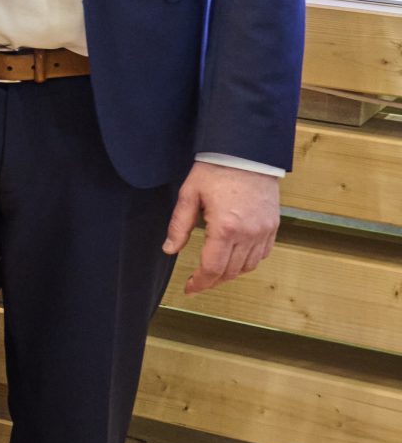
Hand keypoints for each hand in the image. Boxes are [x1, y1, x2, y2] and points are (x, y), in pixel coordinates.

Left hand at [164, 164, 280, 294]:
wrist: (246, 154)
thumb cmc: (215, 171)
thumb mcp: (189, 195)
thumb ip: (179, 225)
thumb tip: (170, 249)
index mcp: (225, 228)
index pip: (212, 268)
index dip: (200, 283)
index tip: (189, 288)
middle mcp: (248, 234)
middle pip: (230, 271)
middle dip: (212, 280)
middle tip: (198, 282)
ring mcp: (264, 231)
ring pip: (248, 266)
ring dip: (230, 273)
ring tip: (214, 272)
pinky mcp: (273, 226)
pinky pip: (262, 254)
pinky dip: (248, 261)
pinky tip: (235, 258)